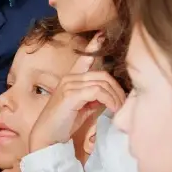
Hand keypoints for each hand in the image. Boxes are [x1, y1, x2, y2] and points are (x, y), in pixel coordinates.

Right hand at [28, 34, 125, 153]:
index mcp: (71, 79)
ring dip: (116, 97)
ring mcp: (69, 85)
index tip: (102, 34)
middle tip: (125, 103)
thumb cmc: (63, 124)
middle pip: (103, 74)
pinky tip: (114, 110)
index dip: (94, 45)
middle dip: (117, 89)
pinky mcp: (71, 95)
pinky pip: (98, 92)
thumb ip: (94, 98)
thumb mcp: (83, 108)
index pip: (84, 58)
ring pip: (102, 83)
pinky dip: (110, 101)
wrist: (47, 138)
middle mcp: (69, 78)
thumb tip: (110, 95)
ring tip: (120, 109)